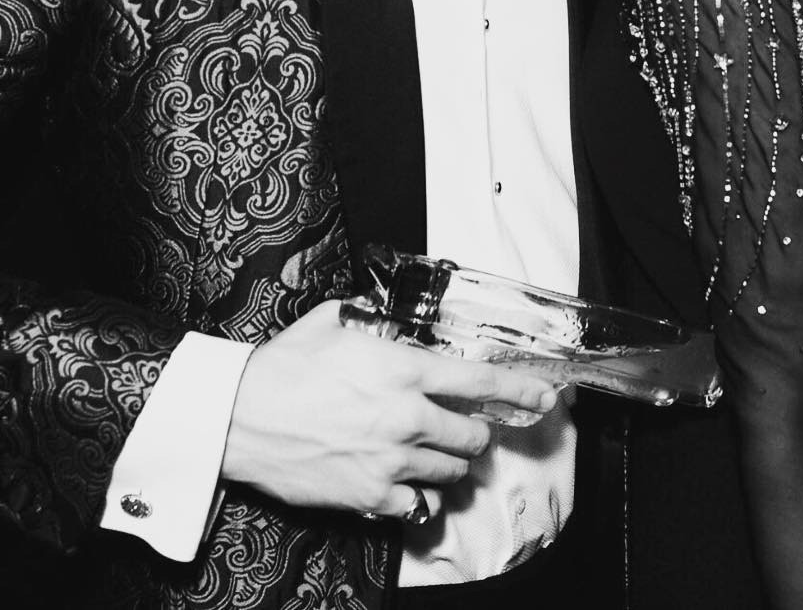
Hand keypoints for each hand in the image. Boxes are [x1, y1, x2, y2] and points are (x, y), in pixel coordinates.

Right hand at [221, 300, 557, 518]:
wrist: (240, 417)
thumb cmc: (284, 366)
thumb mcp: (333, 321)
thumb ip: (371, 317)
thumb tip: (384, 311)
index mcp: (405, 369)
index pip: (482, 384)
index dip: (522, 391)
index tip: (545, 398)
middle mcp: (407, 417)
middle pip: (472, 436)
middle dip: (473, 433)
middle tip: (460, 428)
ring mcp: (391, 461)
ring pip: (450, 473)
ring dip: (448, 464)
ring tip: (429, 453)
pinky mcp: (371, 496)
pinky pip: (418, 507)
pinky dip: (419, 498)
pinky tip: (405, 485)